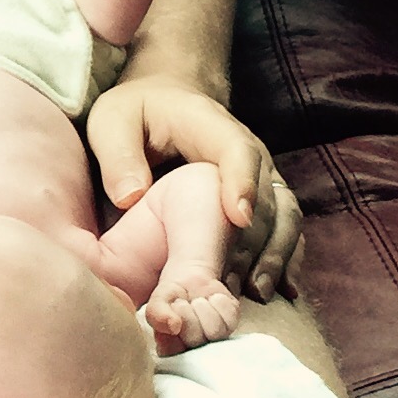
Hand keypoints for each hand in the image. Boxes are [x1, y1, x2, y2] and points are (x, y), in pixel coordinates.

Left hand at [88, 77, 303, 302]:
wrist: (168, 103)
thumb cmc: (137, 114)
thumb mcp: (112, 121)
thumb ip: (118, 154)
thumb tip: (131, 197)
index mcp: (210, 125)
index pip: (236, 150)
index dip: (241, 183)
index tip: (237, 218)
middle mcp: (249, 151)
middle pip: (264, 195)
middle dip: (252, 239)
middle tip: (230, 281)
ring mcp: (262, 178)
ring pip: (284, 216)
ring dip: (274, 255)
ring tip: (255, 293)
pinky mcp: (265, 202)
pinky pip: (285, 230)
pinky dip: (284, 260)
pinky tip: (277, 293)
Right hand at [144, 268, 242, 352]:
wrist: (189, 278)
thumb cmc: (172, 295)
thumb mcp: (158, 301)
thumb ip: (157, 314)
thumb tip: (173, 326)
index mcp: (171, 350)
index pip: (174, 348)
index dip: (174, 323)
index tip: (172, 308)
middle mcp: (195, 350)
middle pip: (196, 339)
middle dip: (188, 312)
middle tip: (184, 304)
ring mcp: (215, 339)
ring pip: (215, 330)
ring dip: (203, 306)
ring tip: (197, 302)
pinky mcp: (230, 324)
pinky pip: (229, 315)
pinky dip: (219, 300)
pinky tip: (211, 299)